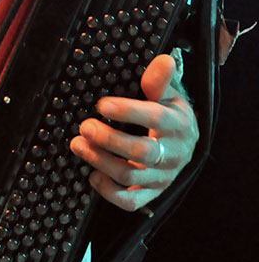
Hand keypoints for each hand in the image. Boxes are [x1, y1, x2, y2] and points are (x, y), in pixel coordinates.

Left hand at [68, 54, 197, 211]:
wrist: (184, 141)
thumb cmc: (169, 111)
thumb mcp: (169, 92)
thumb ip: (160, 79)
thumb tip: (164, 60)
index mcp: (178, 125)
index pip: (156, 119)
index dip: (129, 112)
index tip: (102, 104)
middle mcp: (173, 154)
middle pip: (141, 152)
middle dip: (109, 140)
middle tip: (84, 127)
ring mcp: (162, 177)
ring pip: (131, 175)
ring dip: (101, 161)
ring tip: (78, 144)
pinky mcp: (152, 193)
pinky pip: (131, 202)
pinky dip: (109, 192)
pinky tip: (93, 176)